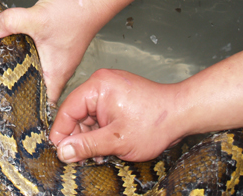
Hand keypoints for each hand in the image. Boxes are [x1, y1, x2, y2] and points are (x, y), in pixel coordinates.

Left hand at [0, 0, 171, 102]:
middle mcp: (58, 67)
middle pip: (36, 86)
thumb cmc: (77, 13)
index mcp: (56, 72)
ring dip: (20, 67)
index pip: (43, 103)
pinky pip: (37, 52)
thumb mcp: (37, 19)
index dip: (28, 110)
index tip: (10, 113)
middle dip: (18, 88)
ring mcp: (57, 54)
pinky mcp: (55, 41)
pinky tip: (11, 44)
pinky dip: (24, 51)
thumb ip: (10, 23)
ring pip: (36, 68)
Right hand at [49, 69, 181, 162]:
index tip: (58, 152)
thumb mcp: (117, 141)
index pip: (67, 110)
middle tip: (80, 159)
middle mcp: (100, 83)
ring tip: (98, 155)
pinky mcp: (117, 95)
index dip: (61, 133)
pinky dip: (101, 130)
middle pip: (77, 113)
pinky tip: (106, 146)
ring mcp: (109, 88)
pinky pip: (100, 113)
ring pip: (88, 115)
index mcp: (96, 86)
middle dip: (79, 137)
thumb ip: (86, 146)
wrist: (183, 113)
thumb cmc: (155, 123)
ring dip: (91, 136)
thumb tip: (62, 152)